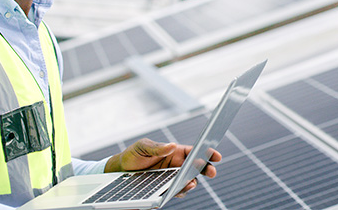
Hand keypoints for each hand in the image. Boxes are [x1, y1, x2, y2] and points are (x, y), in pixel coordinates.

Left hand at [104, 138, 221, 197]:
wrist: (121, 170)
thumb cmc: (134, 154)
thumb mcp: (143, 146)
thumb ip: (157, 147)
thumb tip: (172, 146)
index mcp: (174, 151)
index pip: (194, 151)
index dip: (207, 152)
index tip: (216, 155)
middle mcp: (176, 164)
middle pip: (196, 167)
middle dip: (206, 169)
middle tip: (211, 172)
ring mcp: (172, 177)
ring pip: (189, 180)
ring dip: (193, 182)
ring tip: (190, 182)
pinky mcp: (166, 188)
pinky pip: (178, 191)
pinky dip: (182, 191)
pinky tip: (181, 189)